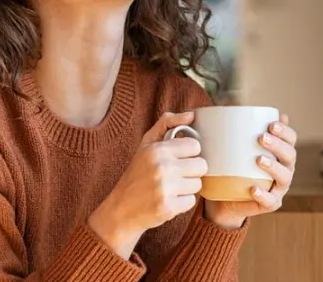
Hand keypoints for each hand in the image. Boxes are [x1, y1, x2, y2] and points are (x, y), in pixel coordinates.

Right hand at [88, 111, 206, 258]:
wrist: (121, 209)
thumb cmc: (136, 173)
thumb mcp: (146, 144)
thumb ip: (167, 124)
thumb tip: (191, 115)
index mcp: (157, 149)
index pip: (195, 146)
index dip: (189, 153)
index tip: (179, 158)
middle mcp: (162, 167)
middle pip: (201, 165)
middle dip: (191, 171)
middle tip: (177, 174)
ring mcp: (165, 188)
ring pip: (198, 184)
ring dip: (187, 187)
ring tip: (171, 187)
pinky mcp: (168, 207)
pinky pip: (192, 201)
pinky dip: (182, 202)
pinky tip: (169, 199)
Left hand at [203, 114, 297, 228]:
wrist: (226, 198)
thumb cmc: (233, 166)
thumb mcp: (234, 146)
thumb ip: (236, 129)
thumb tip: (233, 106)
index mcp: (280, 152)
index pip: (291, 139)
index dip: (285, 131)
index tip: (271, 124)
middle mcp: (284, 169)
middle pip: (289, 155)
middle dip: (278, 145)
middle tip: (261, 138)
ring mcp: (279, 188)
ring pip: (284, 177)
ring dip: (274, 167)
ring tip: (259, 159)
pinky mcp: (270, 203)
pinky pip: (270, 200)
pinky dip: (264, 195)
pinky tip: (254, 189)